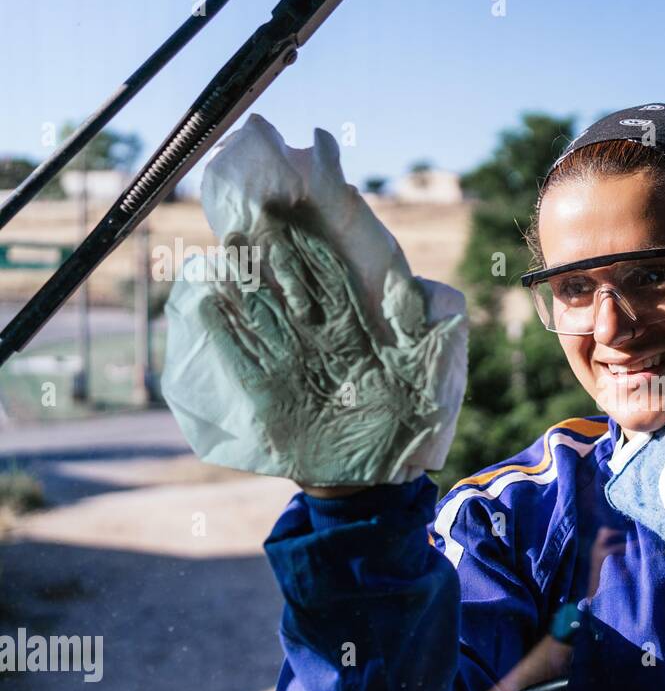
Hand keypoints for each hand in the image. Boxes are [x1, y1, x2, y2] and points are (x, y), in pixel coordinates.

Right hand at [196, 204, 455, 485]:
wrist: (383, 474)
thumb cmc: (417, 419)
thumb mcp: (432, 373)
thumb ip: (428, 331)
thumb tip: (413, 288)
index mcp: (356, 326)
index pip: (330, 278)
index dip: (313, 251)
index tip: (294, 216)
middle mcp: (318, 337)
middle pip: (288, 289)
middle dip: (268, 260)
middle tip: (244, 225)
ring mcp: (291, 363)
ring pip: (261, 317)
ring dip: (240, 289)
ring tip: (219, 256)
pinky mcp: (270, 393)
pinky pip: (242, 360)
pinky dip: (224, 334)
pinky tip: (205, 304)